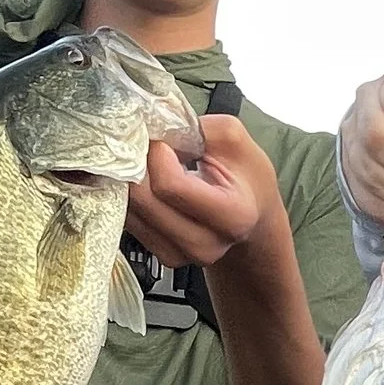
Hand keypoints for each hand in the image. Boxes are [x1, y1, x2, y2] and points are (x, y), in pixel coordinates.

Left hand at [124, 111, 285, 272]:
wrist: (253, 218)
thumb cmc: (246, 177)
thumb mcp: (234, 138)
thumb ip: (196, 128)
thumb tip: (155, 128)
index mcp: (233, 215)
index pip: (170, 185)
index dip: (157, 154)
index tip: (163, 140)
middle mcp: (206, 244)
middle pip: (142, 200)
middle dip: (137, 166)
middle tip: (146, 147)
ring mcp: (182, 255)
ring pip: (130, 211)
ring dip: (130, 181)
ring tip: (147, 165)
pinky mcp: (163, 256)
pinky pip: (129, 222)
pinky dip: (130, 198)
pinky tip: (146, 184)